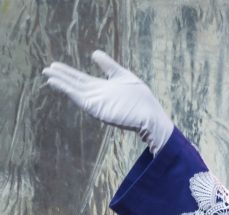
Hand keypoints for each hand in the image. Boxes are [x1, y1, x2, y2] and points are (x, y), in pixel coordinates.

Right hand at [43, 50, 173, 154]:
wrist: (149, 115)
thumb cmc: (139, 98)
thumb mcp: (121, 76)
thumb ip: (108, 65)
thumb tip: (94, 53)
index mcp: (102, 87)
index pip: (81, 78)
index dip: (68, 72)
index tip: (55, 65)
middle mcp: (96, 95)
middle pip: (74, 83)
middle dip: (60, 76)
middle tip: (46, 70)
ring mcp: (96, 102)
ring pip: (74, 90)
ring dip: (61, 82)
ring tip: (48, 75)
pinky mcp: (97, 108)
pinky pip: (79, 98)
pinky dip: (68, 91)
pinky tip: (58, 84)